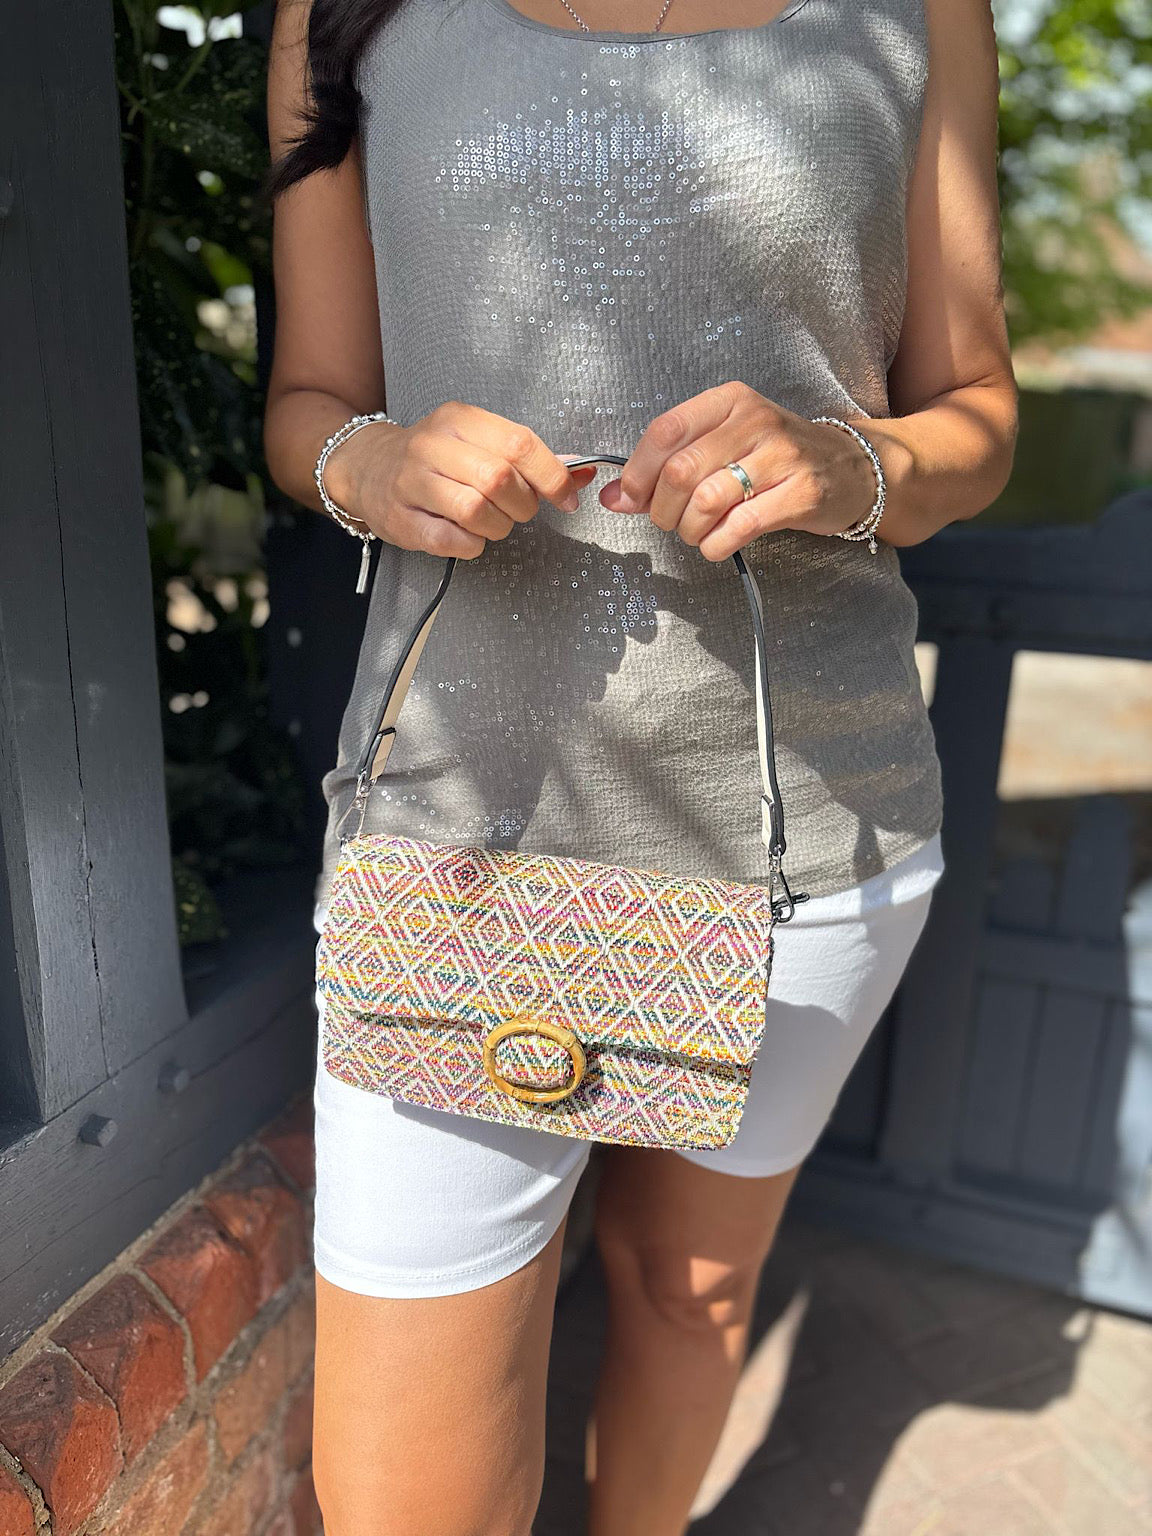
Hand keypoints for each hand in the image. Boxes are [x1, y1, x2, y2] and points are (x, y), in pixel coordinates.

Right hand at [325, 401, 598, 558]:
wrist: (367, 468)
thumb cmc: (435, 459)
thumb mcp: (478, 442)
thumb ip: (528, 458)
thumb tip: (583, 474)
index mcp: (459, 420)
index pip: (519, 444)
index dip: (551, 477)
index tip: (565, 499)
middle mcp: (433, 446)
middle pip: (500, 479)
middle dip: (522, 505)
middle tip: (518, 512)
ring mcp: (412, 483)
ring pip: (476, 511)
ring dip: (498, 527)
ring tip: (492, 524)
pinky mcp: (401, 520)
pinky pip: (452, 540)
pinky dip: (471, 544)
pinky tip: (467, 536)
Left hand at [598, 381, 878, 560]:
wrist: (851, 469)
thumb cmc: (774, 458)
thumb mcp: (723, 446)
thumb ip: (667, 468)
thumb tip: (611, 498)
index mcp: (730, 401)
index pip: (665, 431)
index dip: (638, 472)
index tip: (631, 498)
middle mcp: (756, 422)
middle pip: (680, 471)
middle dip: (662, 509)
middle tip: (669, 522)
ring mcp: (782, 457)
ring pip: (707, 501)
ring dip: (689, 530)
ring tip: (696, 532)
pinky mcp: (802, 494)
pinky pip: (739, 527)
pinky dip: (715, 545)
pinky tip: (716, 544)